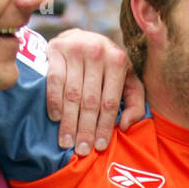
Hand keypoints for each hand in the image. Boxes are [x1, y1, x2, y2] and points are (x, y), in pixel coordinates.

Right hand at [45, 29, 145, 154]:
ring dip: (69, 121)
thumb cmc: (107, 66)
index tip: (99, 147)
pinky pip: (54, 80)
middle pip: (90, 100)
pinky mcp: (56, 48)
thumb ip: (135, 102)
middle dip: (85, 129)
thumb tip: (125, 125)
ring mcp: (76, 48)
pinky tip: (56, 118)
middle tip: (81, 150)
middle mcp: (98, 52)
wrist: (82, 37)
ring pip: (72, 94)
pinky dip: (54, 101)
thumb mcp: (128, 79)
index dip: (104, 126)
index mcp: (118, 60)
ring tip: (66, 142)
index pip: (109, 101)